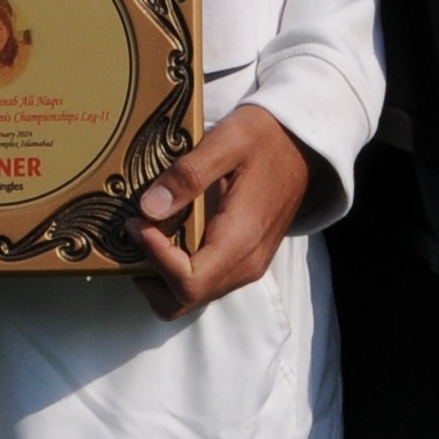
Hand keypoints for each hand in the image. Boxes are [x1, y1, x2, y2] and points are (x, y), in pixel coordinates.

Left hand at [127, 106, 314, 319]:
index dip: (154, 259)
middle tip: (135, 232)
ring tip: (145, 231)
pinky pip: (203, 281)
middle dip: (150, 274)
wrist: (303, 145)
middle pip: (184, 299)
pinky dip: (175, 268)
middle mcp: (245, 265)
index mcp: (241, 240)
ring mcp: (246, 267)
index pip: (188, 282)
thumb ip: (188, 174)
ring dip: (160, 273)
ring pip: (191, 296)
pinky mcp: (243, 261)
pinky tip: (166, 232)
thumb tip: (148, 208)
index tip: (136, 222)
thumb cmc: (266, 138)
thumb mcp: (228, 141)